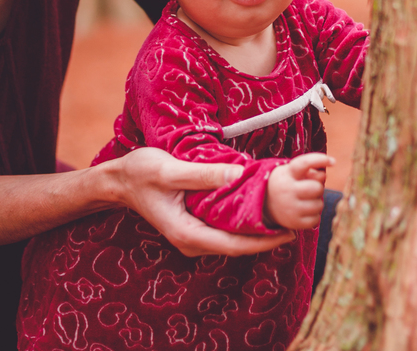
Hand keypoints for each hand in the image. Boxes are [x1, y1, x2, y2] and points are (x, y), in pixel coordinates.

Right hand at [111, 147, 293, 256]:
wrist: (118, 181)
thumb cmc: (141, 173)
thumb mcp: (170, 170)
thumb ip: (203, 174)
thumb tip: (239, 175)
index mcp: (188, 233)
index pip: (235, 244)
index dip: (264, 241)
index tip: (290, 233)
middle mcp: (192, 241)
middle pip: (238, 246)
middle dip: (267, 238)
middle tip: (298, 223)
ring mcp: (193, 236)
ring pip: (233, 240)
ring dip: (258, 232)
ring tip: (286, 217)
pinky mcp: (194, 227)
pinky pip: (225, 231)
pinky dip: (244, 224)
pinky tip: (260, 210)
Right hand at [265, 152, 332, 229]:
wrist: (264, 203)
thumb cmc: (286, 183)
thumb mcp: (292, 171)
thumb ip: (310, 170)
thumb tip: (323, 176)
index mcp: (287, 173)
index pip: (304, 163)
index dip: (320, 160)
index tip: (333, 161)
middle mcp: (287, 190)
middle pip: (317, 188)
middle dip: (318, 188)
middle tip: (309, 189)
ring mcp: (290, 208)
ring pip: (319, 204)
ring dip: (316, 202)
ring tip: (305, 200)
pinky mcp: (293, 222)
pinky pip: (315, 219)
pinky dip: (314, 215)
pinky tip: (304, 211)